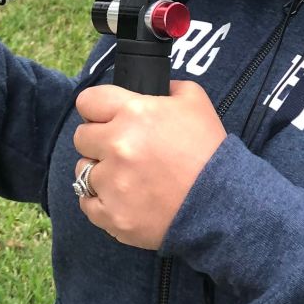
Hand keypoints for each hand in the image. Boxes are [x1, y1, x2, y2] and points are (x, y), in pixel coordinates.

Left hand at [72, 80, 225, 249]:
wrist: (222, 204)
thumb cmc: (209, 151)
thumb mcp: (195, 101)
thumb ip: (167, 88)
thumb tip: (152, 88)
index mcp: (133, 113)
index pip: (88, 101)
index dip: (97, 108)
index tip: (105, 117)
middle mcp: (117, 145)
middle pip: (81, 136)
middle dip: (98, 139)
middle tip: (120, 147)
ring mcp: (112, 183)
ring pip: (82, 170)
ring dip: (99, 171)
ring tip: (125, 176)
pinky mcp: (113, 215)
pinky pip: (86, 203)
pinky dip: (100, 200)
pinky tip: (120, 197)